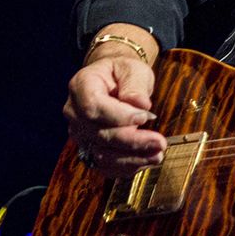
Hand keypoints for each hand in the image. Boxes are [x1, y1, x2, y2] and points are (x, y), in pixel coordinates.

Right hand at [63, 54, 167, 176]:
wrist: (112, 82)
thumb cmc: (122, 73)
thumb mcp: (132, 69)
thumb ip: (135, 85)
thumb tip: (140, 104)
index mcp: (81, 86)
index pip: (93, 106)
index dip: (119, 116)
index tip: (145, 117)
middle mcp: (74, 113)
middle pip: (99, 135)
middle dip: (132, 142)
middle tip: (160, 142)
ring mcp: (79, 134)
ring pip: (101, 155)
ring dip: (131, 159)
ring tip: (158, 155)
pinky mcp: (88, 149)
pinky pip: (104, 166)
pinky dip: (126, 167)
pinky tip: (147, 160)